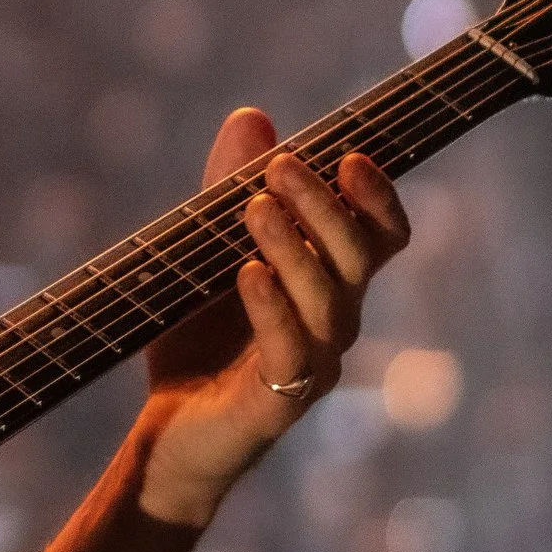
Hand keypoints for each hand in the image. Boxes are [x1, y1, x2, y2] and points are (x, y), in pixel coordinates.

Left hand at [134, 108, 409, 526]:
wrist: (171, 434)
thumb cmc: (200, 338)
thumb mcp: (205, 251)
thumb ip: (228, 187)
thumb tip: (252, 117)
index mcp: (329, 286)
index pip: (380, 238)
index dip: (379, 198)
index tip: (350, 154)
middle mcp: (335, 325)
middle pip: (358, 260)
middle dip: (325, 207)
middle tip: (281, 164)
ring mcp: (312, 367)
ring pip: (330, 305)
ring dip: (295, 250)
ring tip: (256, 208)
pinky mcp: (276, 405)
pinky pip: (291, 355)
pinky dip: (272, 310)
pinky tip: (247, 275)